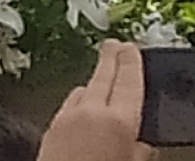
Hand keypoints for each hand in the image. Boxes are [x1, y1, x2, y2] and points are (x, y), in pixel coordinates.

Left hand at [35, 40, 144, 160]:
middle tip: (114, 45)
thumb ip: (139, 150)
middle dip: (110, 58)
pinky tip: (82, 110)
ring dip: (94, 84)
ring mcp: (67, 118)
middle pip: (103, 76)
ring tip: (102, 82)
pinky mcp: (51, 128)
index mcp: (119, 121)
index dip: (131, 61)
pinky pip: (69, 105)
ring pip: (84, 90)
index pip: (129, 80)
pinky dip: (78, 102)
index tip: (131, 47)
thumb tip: (142, 146)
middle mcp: (91, 114)